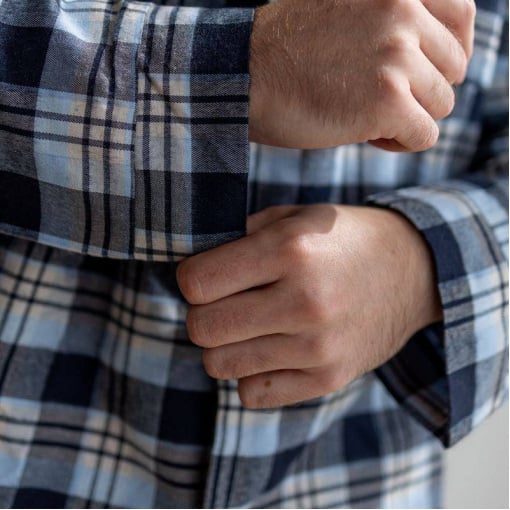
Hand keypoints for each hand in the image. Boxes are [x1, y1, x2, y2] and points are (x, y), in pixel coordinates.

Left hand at [177, 204, 442, 407]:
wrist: (415, 271)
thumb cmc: (345, 239)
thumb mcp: (297, 216)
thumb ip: (242, 237)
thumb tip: (194, 269)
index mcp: (291, 250)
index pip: (197, 283)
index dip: (191, 278)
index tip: (205, 275)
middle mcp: (304, 301)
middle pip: (202, 328)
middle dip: (202, 314)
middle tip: (224, 302)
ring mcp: (318, 347)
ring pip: (220, 365)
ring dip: (224, 345)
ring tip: (248, 326)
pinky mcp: (328, 379)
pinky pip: (251, 393)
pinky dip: (250, 374)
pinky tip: (270, 351)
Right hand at [249, 0, 475, 151]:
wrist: (245, 77)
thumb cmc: (288, 51)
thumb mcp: (347, 8)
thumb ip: (392, 18)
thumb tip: (436, 49)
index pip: (463, 17)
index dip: (451, 52)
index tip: (429, 73)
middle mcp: (403, 11)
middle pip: (453, 69)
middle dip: (423, 91)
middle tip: (383, 101)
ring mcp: (396, 56)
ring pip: (441, 105)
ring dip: (409, 118)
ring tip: (369, 118)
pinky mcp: (386, 101)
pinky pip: (424, 135)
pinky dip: (401, 143)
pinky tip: (369, 136)